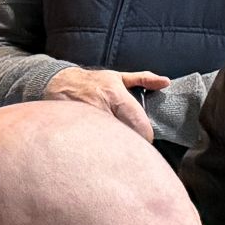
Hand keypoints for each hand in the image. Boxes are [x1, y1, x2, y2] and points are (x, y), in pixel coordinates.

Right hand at [44, 65, 169, 140]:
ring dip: (116, 147)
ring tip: (116, 147)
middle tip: (133, 147)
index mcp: (116, 96)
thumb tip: (165, 82)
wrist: (58, 83)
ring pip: (110, 143)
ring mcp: (87, 120)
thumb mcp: (118, 76)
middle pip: (126, 137)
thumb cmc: (92, 82)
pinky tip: (100, 147)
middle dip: (131, 143)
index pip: (139, 125)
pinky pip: (93, 145)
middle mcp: (102, 108)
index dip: (146, 136)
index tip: (146, 140)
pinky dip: (99, 148)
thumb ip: (144, 79)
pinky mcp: (76, 130)